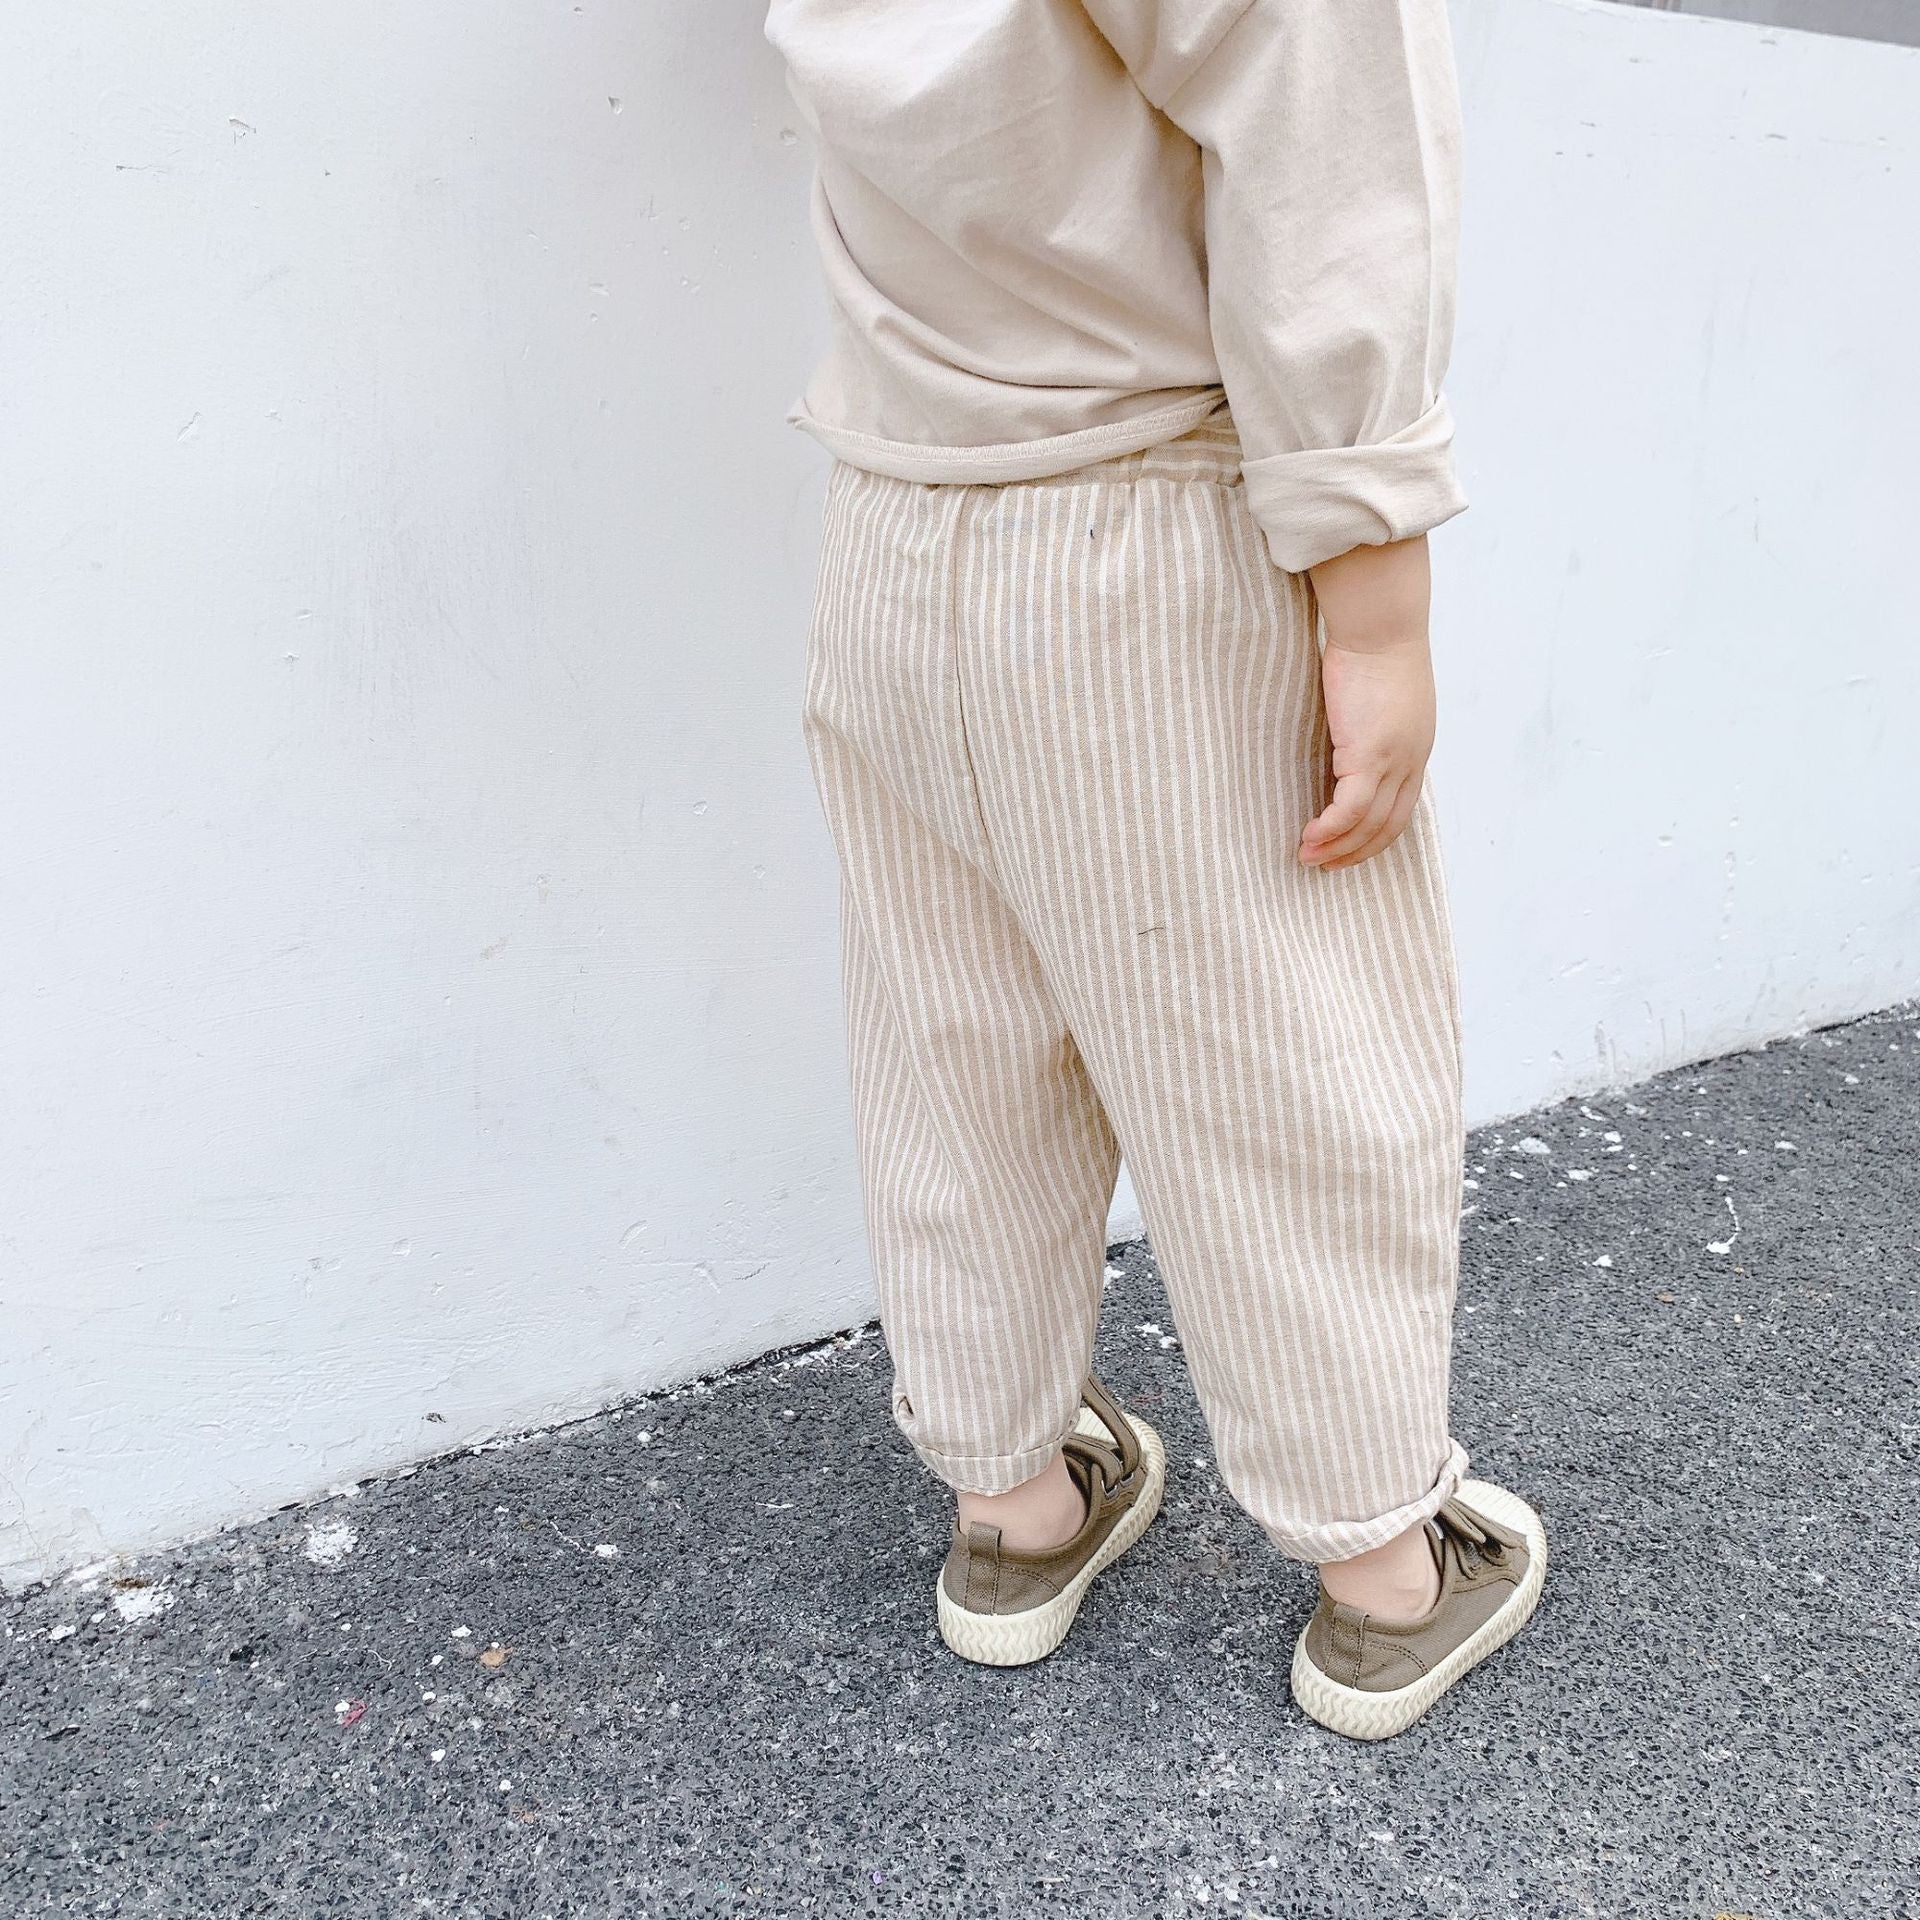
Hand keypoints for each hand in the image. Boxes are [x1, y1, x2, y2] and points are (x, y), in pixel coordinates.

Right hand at [1297, 535, 1435, 871]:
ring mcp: (1393, 761)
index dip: (1375, 835)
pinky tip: (1309, 836)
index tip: (1348, 847)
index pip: (1401, 808)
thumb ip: (1372, 724)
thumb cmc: (1375, 649)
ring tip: (1308, 857)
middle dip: (1356, 852)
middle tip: (1325, 865)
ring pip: (1368, 824)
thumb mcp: (1382, 697)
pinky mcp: (1369, 756)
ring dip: (1337, 847)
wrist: (1380, 627)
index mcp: (1417, 748)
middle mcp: (1411, 761)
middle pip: (1388, 825)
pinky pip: (1349, 809)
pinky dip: (1330, 829)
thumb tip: (1346, 738)